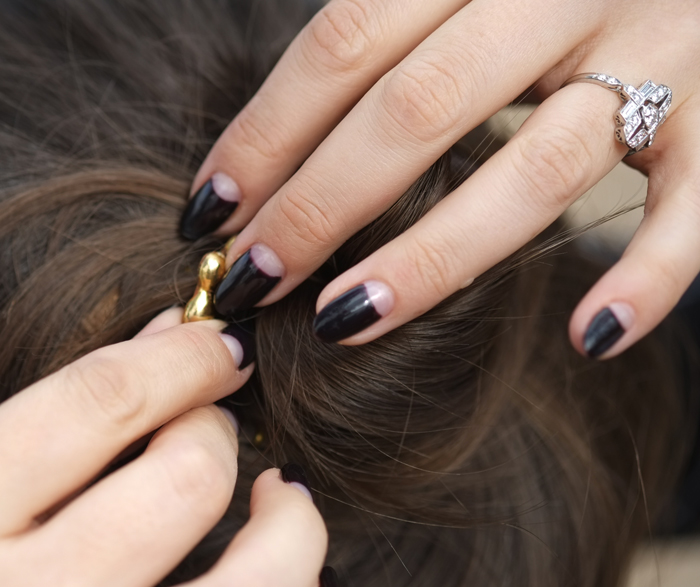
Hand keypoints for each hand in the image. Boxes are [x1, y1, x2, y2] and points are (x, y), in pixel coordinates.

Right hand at [0, 308, 326, 585]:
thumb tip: (171, 333)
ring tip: (278, 497)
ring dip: (288, 519)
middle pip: (187, 479)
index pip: (101, 400)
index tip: (222, 342)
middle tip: (214, 421)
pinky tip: (271, 559)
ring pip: (256, 575)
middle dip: (217, 429)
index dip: (183, 356)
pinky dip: (290, 575)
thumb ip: (68, 408)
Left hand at [181, 0, 699, 358]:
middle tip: (253, 283)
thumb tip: (285, 144)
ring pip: (535, 172)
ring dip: (432, 259)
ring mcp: (659, 56)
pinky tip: (589, 337)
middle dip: (319, 207)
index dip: (267, 133)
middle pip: (418, 110)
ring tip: (343, 322)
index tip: (211, 214)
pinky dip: (649, 278)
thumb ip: (395, 35)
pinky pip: (692, 208)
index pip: (345, 43)